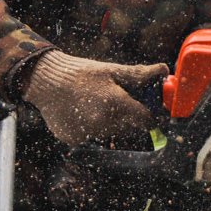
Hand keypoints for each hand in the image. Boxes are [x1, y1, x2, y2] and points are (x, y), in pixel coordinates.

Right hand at [22, 50, 167, 144]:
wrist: (45, 81)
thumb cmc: (81, 73)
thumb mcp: (111, 70)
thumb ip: (139, 74)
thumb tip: (164, 69)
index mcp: (116, 104)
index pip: (146, 120)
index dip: (149, 115)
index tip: (147, 110)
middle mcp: (103, 123)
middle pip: (129, 127)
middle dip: (127, 116)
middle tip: (114, 100)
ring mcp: (88, 133)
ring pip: (111, 133)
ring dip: (109, 122)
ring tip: (95, 104)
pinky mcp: (74, 140)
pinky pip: (92, 137)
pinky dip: (91, 128)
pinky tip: (82, 112)